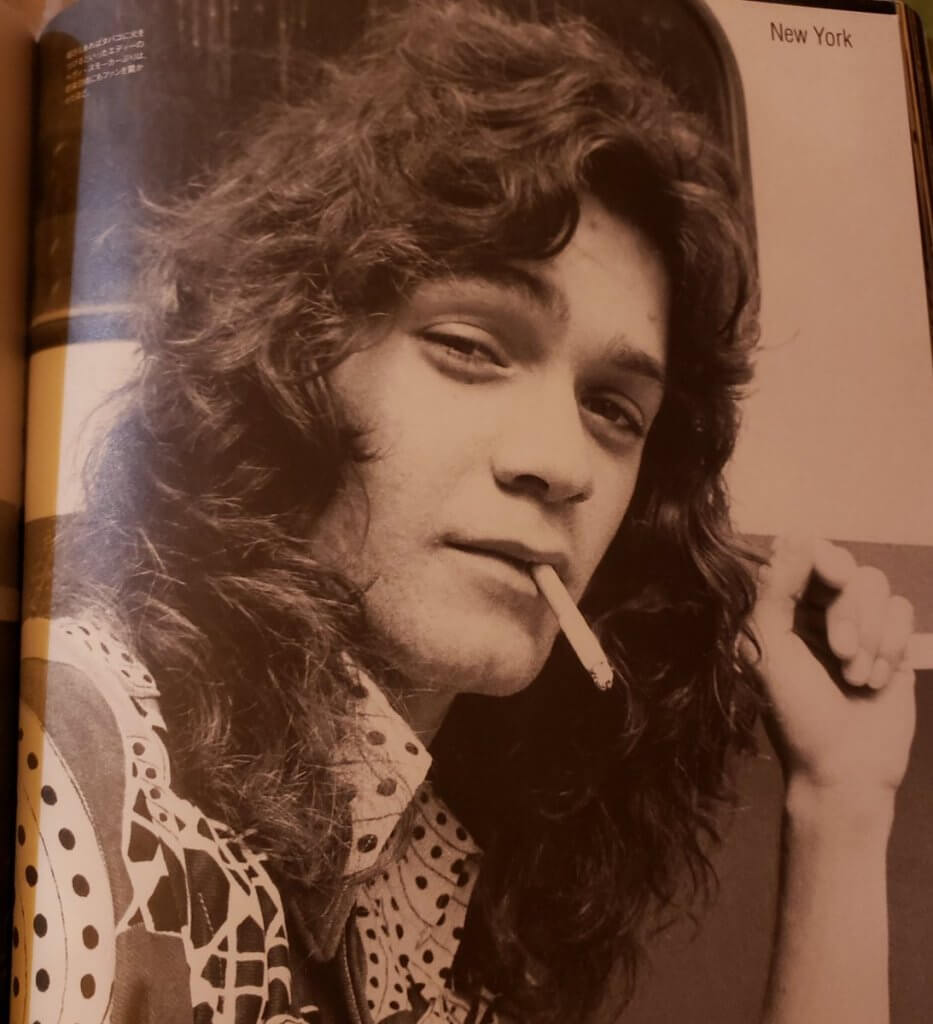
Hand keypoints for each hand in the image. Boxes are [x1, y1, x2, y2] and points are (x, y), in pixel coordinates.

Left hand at [749, 535, 915, 801]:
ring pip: (877, 585)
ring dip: (871, 634)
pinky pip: (903, 609)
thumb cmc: (797, 714)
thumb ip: (775, 590)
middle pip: (846, 568)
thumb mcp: (771, 650)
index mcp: (778, 607)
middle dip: (850, 612)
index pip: (803, 553)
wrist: (845, 769)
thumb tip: (795, 534)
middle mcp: (815, 609)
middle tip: (841, 655)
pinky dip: (892, 645)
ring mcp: (855, 622)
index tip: (834, 584)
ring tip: (856, 676)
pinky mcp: (890, 640)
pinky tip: (875, 682)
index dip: (823, 562)